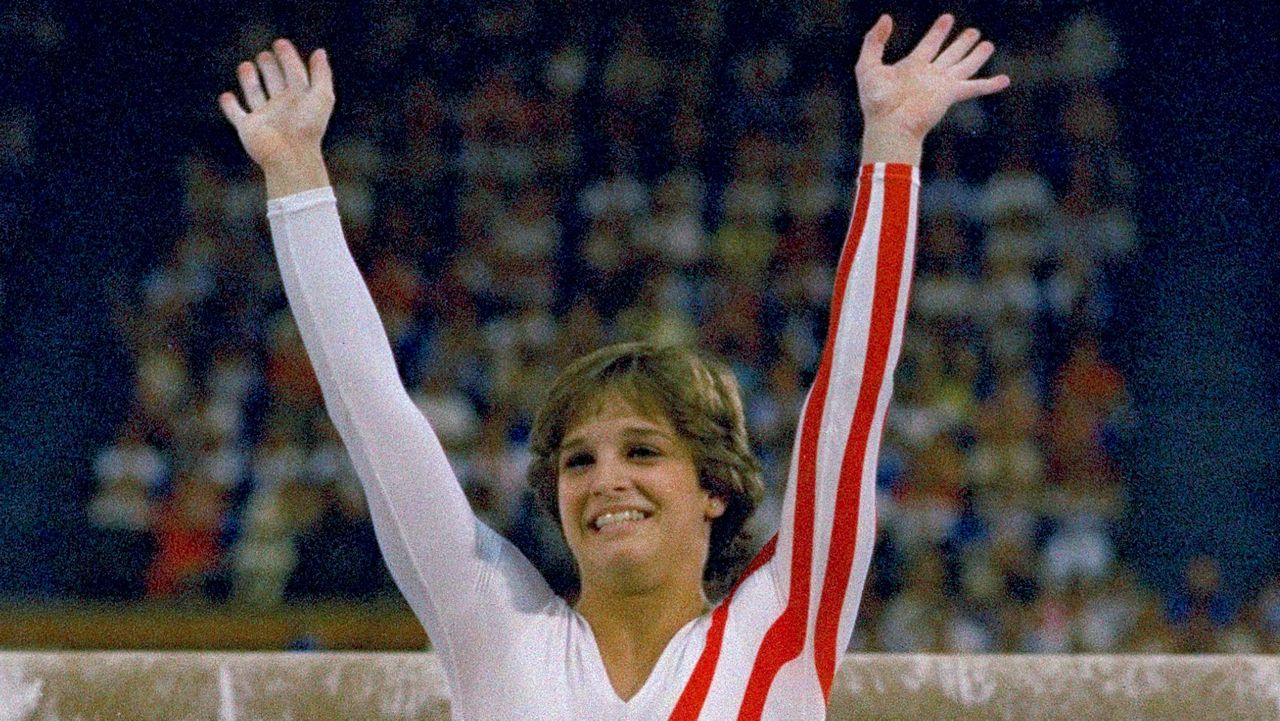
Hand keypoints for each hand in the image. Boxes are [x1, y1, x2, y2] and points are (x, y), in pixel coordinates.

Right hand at [219, 39, 334, 174]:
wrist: (290, 155)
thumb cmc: (307, 127)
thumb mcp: (321, 97)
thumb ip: (322, 74)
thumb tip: (319, 51)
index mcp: (299, 99)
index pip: (294, 74)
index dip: (289, 58)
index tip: (280, 43)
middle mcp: (282, 107)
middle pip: (274, 82)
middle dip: (269, 68)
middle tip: (265, 54)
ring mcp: (264, 118)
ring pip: (255, 95)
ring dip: (250, 81)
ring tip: (246, 66)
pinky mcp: (248, 128)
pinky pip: (237, 115)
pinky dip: (230, 106)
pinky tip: (226, 96)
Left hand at [856, 14, 1009, 158]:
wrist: (889, 123)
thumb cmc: (875, 100)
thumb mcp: (867, 65)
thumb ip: (874, 40)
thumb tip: (887, 18)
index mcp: (912, 67)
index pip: (929, 45)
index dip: (938, 32)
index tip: (947, 19)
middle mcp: (929, 75)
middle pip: (950, 54)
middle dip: (961, 43)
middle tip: (974, 32)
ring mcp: (941, 85)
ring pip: (964, 65)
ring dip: (976, 55)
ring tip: (988, 44)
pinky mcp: (950, 94)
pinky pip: (975, 87)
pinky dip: (991, 84)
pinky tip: (1005, 80)